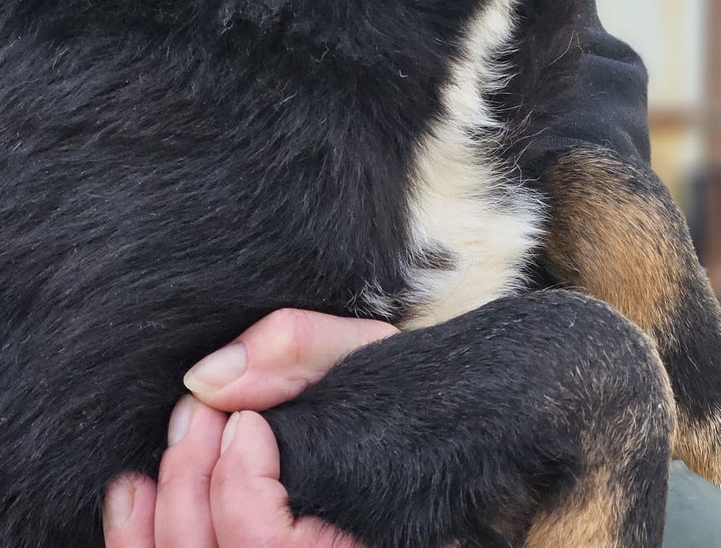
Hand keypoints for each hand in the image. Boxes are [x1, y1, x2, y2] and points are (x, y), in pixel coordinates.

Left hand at [103, 309, 396, 547]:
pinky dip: (142, 539)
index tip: (246, 422)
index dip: (239, 483)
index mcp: (356, 542)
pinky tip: (135, 493)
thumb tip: (206, 377)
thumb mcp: (367, 355)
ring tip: (166, 445)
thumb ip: (297, 347)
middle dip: (187, 483)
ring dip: (151, 517)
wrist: (431, 427)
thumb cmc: (399, 397)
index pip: (267, 547)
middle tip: (198, 413)